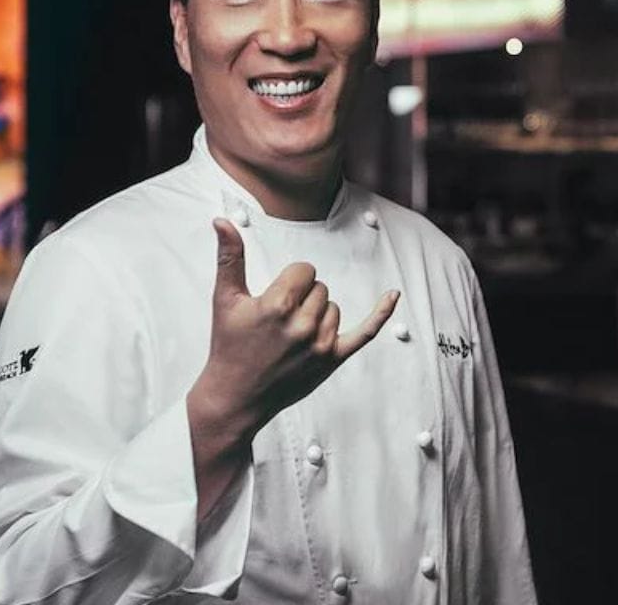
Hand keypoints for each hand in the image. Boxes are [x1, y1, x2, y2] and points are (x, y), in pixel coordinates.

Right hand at [192, 218, 399, 438]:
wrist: (236, 397)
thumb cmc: (229, 346)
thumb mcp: (225, 299)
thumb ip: (230, 257)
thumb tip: (223, 221)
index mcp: (278, 305)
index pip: (304, 270)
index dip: (290, 280)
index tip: (274, 298)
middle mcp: (302, 325)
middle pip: (320, 287)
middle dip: (302, 297)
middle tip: (278, 322)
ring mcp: (320, 345)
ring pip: (333, 307)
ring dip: (317, 314)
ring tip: (291, 335)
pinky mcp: (332, 360)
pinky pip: (365, 332)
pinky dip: (381, 313)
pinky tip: (394, 294)